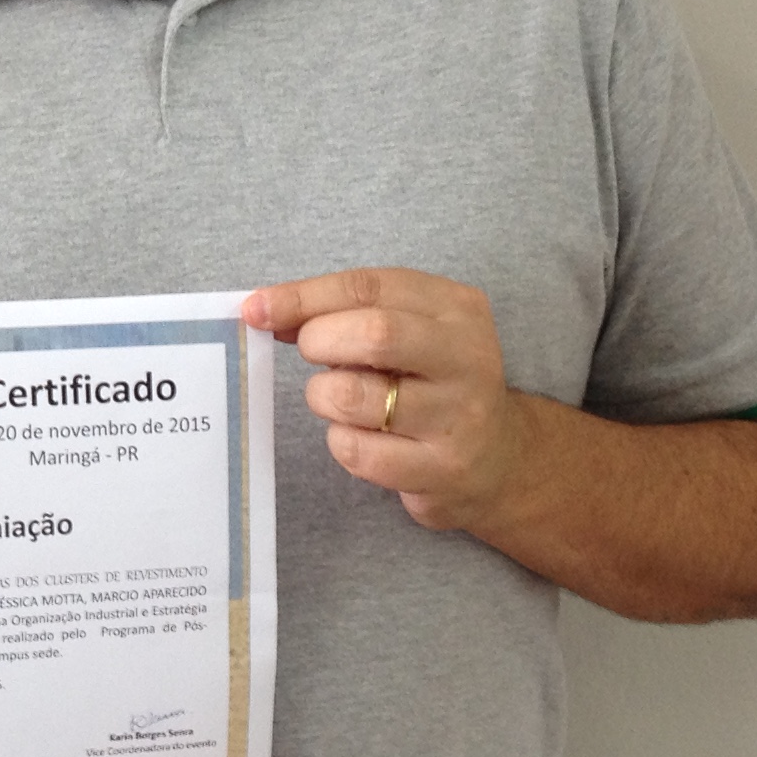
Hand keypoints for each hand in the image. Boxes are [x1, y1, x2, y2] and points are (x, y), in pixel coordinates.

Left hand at [245, 268, 529, 533]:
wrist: (500, 459)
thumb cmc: (432, 382)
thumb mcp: (407, 330)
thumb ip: (345, 313)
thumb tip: (265, 309)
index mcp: (457, 308)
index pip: (369, 287)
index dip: (304, 296)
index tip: (257, 308)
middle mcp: (468, 358)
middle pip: (373, 333)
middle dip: (319, 341)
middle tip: (312, 355)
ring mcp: (458, 417)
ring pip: (353, 396)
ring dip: (324, 396)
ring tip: (341, 399)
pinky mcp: (442, 470)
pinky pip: (357, 451)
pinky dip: (341, 441)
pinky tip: (362, 437)